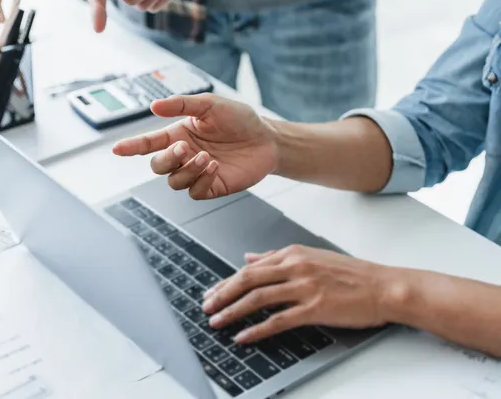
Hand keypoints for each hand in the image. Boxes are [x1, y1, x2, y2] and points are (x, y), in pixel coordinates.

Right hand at [112, 94, 278, 198]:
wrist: (267, 139)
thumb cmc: (239, 119)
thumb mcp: (211, 104)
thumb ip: (182, 104)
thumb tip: (154, 106)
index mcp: (178, 134)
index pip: (148, 143)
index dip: (131, 147)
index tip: (117, 149)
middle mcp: (184, 155)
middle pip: (158, 165)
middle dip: (167, 158)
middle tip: (184, 147)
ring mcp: (196, 172)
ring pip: (174, 181)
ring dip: (187, 170)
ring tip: (208, 157)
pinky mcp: (212, 187)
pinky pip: (194, 192)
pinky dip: (201, 180)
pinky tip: (215, 167)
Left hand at [202, 245, 399, 343]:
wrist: (385, 286)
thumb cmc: (352, 275)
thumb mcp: (312, 256)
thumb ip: (278, 257)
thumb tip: (250, 256)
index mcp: (293, 253)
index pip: (250, 267)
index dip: (227, 281)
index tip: (212, 292)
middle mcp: (295, 266)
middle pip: (247, 279)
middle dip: (222, 293)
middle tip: (205, 306)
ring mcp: (305, 287)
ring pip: (257, 298)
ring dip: (233, 310)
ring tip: (217, 321)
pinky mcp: (315, 308)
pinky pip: (278, 320)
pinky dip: (257, 329)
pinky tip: (243, 336)